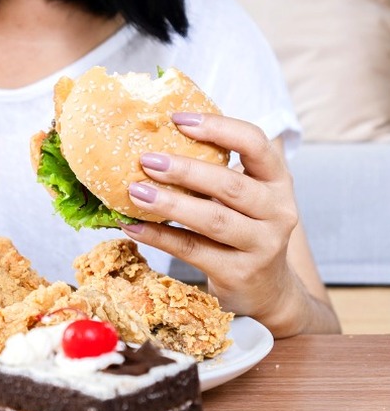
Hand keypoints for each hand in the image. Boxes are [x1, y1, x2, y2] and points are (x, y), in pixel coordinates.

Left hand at [119, 113, 302, 330]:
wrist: (267, 291)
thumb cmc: (243, 231)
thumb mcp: (244, 198)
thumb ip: (215, 173)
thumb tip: (154, 143)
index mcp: (277, 181)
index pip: (255, 143)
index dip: (218, 127)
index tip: (177, 119)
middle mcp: (278, 211)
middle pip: (230, 184)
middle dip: (185, 170)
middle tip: (146, 160)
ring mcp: (262, 245)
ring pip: (213, 219)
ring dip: (170, 204)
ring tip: (135, 191)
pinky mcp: (239, 273)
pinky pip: (193, 250)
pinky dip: (159, 237)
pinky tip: (133, 226)